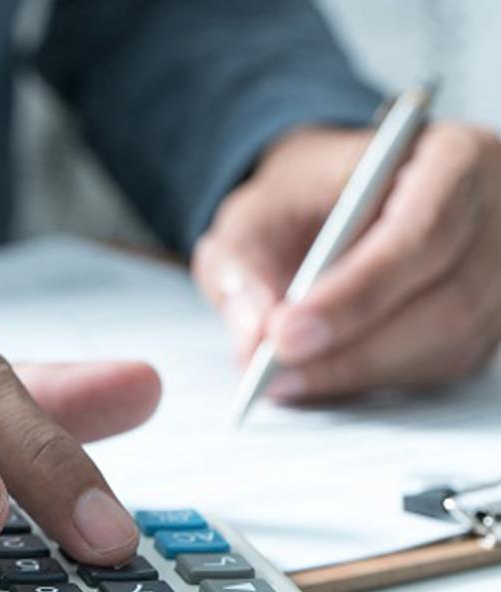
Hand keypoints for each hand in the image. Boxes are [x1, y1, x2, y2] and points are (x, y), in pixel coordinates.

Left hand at [193, 123, 500, 401]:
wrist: (332, 200)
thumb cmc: (304, 195)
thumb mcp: (256, 208)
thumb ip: (244, 261)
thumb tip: (254, 333)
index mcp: (449, 158)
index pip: (420, 232)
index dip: (356, 292)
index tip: (286, 332)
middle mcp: (493, 213)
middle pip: (446, 300)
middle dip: (352, 346)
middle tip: (276, 370)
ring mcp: (500, 270)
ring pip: (450, 342)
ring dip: (362, 371)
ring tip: (286, 380)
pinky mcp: (489, 318)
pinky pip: (447, 364)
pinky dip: (380, 378)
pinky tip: (324, 377)